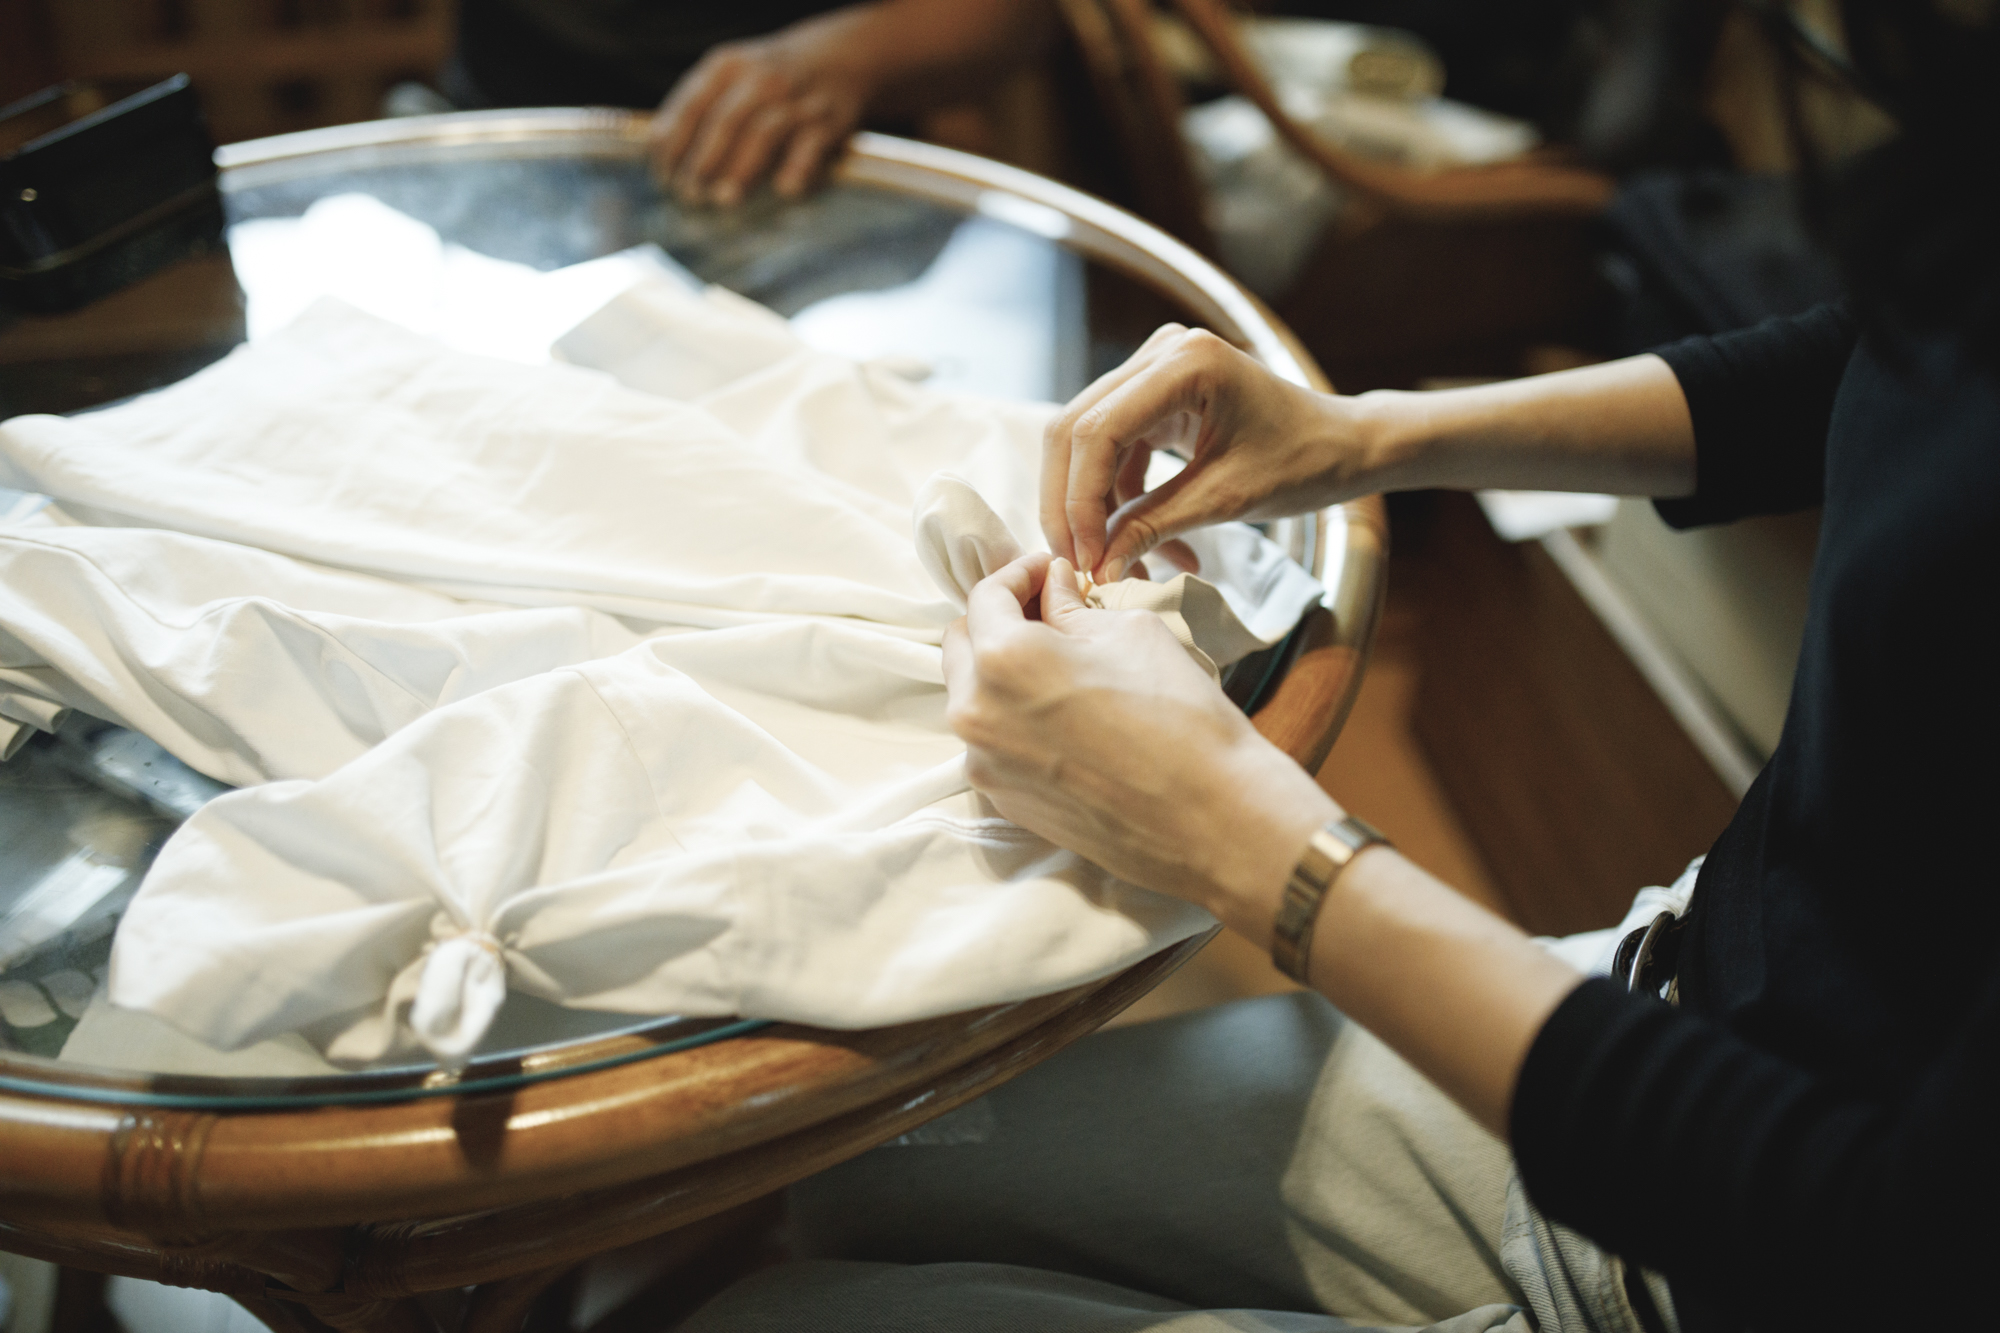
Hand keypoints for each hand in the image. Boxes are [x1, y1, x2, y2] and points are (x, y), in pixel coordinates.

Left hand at [647, 32, 867, 205]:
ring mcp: (796, 100)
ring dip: (741, 168)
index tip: (663, 176)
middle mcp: (761, 78)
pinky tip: (785, 189)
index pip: (692, 105)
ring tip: (722, 199)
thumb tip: (658, 146)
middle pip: (724, 122)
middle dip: (702, 161)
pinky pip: (811, 146)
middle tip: (687, 195)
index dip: (674, 143)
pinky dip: (798, 167)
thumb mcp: (731, 75)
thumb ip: (696, 104)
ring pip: (763, 133)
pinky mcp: (827, 121)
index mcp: (728, 66)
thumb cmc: (772, 77)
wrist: (841, 55)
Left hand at [944, 552, 1333, 930]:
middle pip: (964, 644)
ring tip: (1060, 664)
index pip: (986, 596)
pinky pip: (992, 742)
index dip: (1020, 573)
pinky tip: (1065, 716)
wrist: (1209, 816)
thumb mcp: (1129, 633)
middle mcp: (977, 713)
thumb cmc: (1178, 715)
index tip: (1049, 572)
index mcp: (1003, 659)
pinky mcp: (1004, 799)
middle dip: (1001, 620)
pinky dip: (1014, 718)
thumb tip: (1053, 586)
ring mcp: (985, 763)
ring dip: (1003, 671)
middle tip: (1050, 611)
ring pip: (973, 696)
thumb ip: (1072, 607)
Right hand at [1042, 324, 1388, 579]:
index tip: (1084, 558)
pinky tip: (1147, 543)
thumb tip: (1097, 568)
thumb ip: (1154, 526)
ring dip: (1096, 509)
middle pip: (1077, 430)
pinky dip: (1120, 500)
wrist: (1342, 445)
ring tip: (1122, 565)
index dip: (1079, 499)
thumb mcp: (1226, 499)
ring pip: (1088, 444)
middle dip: (1072, 505)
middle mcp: (1161, 353)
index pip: (1097, 430)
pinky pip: (1114, 450)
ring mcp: (1155, 369)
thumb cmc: (1303, 462)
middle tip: (1080, 564)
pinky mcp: (1155, 395)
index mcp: (1186, 363)